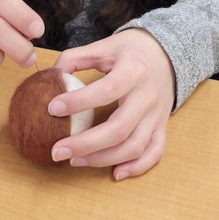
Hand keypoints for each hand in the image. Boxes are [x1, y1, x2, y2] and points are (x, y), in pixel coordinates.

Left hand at [48, 29, 175, 179]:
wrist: (167, 53)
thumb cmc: (131, 50)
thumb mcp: (105, 46)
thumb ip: (76, 58)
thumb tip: (51, 76)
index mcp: (134, 71)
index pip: (107, 90)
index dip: (79, 102)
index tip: (52, 108)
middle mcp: (148, 96)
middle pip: (119, 129)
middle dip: (85, 144)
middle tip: (57, 151)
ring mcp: (157, 114)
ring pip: (134, 146)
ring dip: (103, 159)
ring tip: (75, 161)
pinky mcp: (161, 126)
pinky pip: (154, 152)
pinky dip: (137, 167)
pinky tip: (115, 173)